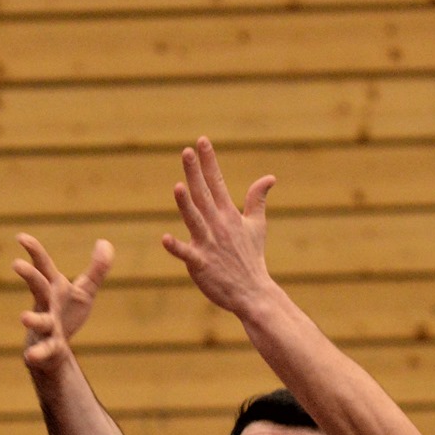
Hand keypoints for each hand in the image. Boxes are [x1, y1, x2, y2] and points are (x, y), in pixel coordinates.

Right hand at [13, 233, 113, 370]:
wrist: (55, 349)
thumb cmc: (66, 315)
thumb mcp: (85, 291)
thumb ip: (96, 269)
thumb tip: (105, 243)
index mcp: (53, 287)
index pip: (43, 265)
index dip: (33, 250)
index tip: (20, 237)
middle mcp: (46, 304)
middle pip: (37, 287)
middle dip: (29, 275)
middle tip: (16, 264)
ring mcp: (45, 325)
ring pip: (38, 320)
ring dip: (32, 318)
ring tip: (24, 318)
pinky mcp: (48, 346)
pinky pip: (44, 349)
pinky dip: (37, 353)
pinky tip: (31, 356)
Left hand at [161, 137, 276, 317]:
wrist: (254, 293)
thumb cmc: (252, 259)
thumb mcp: (257, 225)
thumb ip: (258, 200)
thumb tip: (269, 177)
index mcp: (229, 215)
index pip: (217, 182)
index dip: (209, 162)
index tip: (201, 141)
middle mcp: (218, 226)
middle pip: (203, 195)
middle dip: (195, 173)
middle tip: (186, 152)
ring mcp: (209, 244)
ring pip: (195, 219)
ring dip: (186, 204)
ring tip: (178, 186)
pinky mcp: (201, 264)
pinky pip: (186, 254)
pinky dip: (176, 248)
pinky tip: (165, 239)